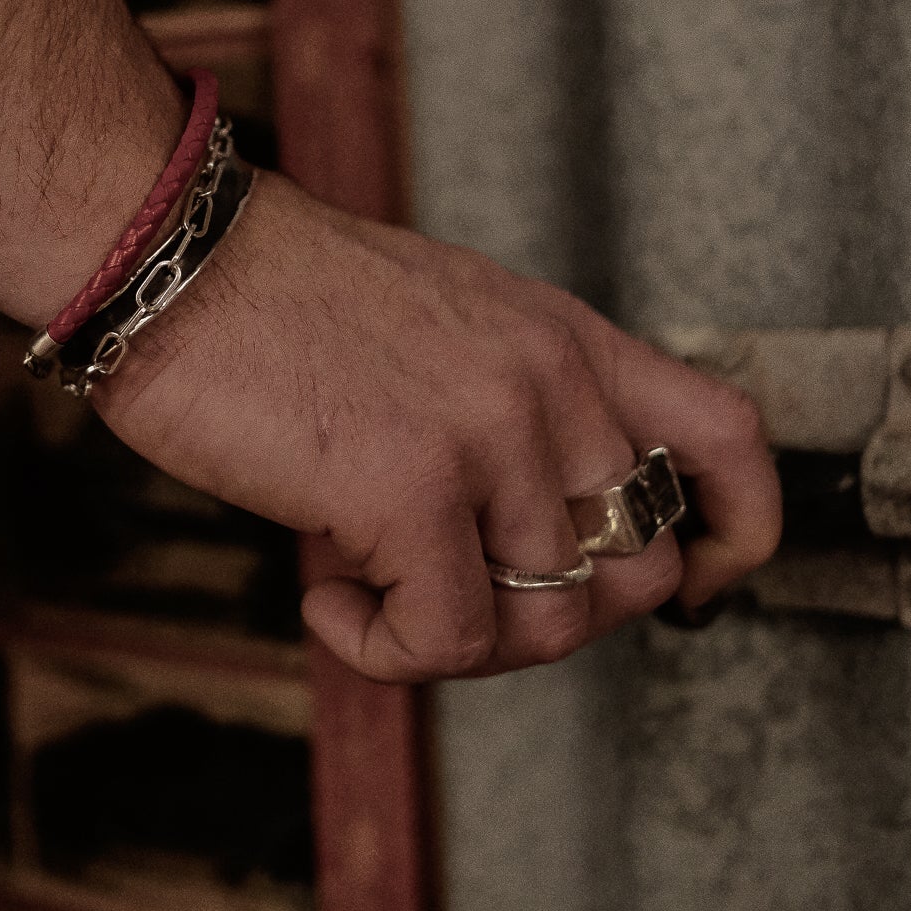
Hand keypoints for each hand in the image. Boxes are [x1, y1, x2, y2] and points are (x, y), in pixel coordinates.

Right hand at [96, 172, 781, 681]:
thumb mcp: (442, 328)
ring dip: (444, 634)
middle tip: (441, 594)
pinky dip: (379, 650)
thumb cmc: (276, 301)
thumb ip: (514, 410)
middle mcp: (549, 381)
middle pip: (634, 572)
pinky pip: (445, 642)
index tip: (693, 590)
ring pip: (543, 625)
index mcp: (565, 338)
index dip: (738, 535)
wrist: (172, 260)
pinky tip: (320, 595)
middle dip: (544, 620)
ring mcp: (489, 432)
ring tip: (358, 576)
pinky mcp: (410, 488)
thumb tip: (533, 543)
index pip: (727, 439)